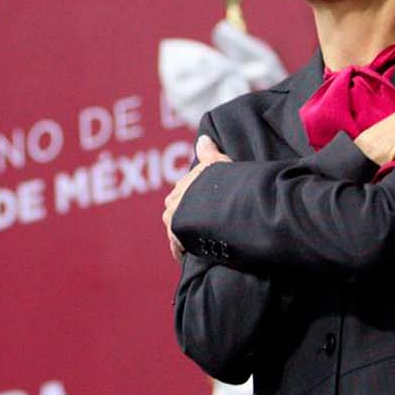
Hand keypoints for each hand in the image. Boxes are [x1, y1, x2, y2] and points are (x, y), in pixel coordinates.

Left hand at [164, 135, 232, 259]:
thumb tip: (203, 138)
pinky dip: (180, 250)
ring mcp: (173, 219)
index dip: (189, 201)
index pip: (181, 194)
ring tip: (191, 245)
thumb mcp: (218, 162)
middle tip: (195, 228)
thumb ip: (209, 152)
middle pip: (174, 212)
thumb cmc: (221, 180)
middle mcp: (173, 201)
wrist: (216, 199)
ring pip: (173, 229)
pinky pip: (176, 246)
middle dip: (181, 218)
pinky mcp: (176, 235)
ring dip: (180, 236)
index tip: (196, 209)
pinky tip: (187, 256)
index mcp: (182, 185)